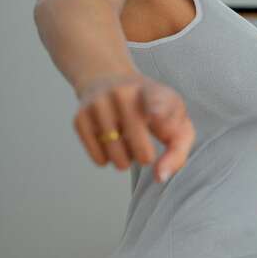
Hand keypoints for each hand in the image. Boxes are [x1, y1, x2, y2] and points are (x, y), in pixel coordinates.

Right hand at [73, 73, 194, 182]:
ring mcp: (99, 104)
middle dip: (145, 157)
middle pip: (140, 147)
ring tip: (127, 144)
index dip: (158, 110)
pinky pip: (99, 158)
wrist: (109, 81)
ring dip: (126, 160)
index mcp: (153, 92)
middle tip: (145, 152)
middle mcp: (124, 93)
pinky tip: (111, 144)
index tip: (156, 115)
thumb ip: (177, 151)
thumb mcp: (174, 122)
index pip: (156, 100)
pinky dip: (108, 159)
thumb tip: (160, 176)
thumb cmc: (152, 111)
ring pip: (118, 157)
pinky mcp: (80, 117)